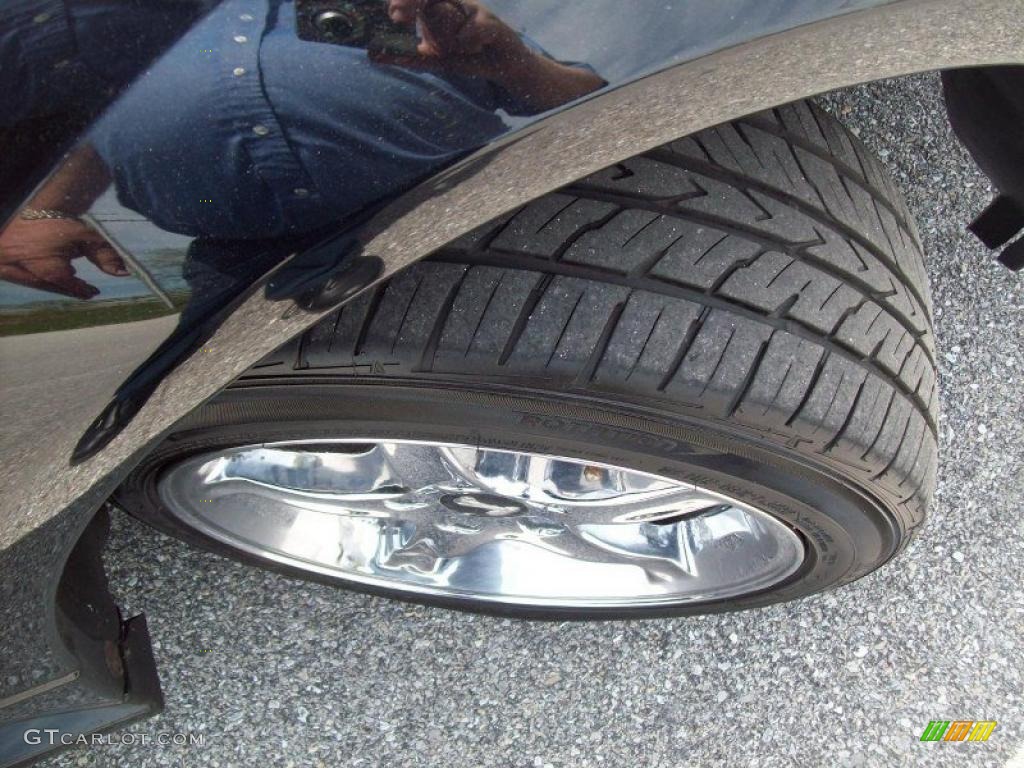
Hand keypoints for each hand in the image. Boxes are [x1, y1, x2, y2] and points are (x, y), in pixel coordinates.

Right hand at [0, 217, 127, 299]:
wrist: (30, 202)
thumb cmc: (61, 219)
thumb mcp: (87, 238)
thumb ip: (106, 255)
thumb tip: (125, 273)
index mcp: (47, 270)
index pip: (68, 286)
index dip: (82, 290)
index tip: (94, 293)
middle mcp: (25, 272)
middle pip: (49, 286)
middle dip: (66, 287)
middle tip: (84, 291)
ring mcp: (8, 266)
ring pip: (32, 281)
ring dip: (48, 280)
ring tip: (67, 277)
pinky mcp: (1, 261)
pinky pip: (17, 273)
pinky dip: (31, 272)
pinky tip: (44, 269)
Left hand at [375, 0, 532, 81]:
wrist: (502, 66)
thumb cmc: (467, 54)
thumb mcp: (434, 58)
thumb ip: (407, 56)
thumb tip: (374, 55)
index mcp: (440, 6)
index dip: (405, 1)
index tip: (392, 14)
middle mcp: (455, 3)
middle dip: (412, 1)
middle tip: (396, 15)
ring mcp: (473, 10)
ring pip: (449, 11)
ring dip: (446, 33)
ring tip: (458, 48)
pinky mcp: (490, 22)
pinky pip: (472, 28)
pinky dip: (467, 43)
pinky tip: (475, 50)